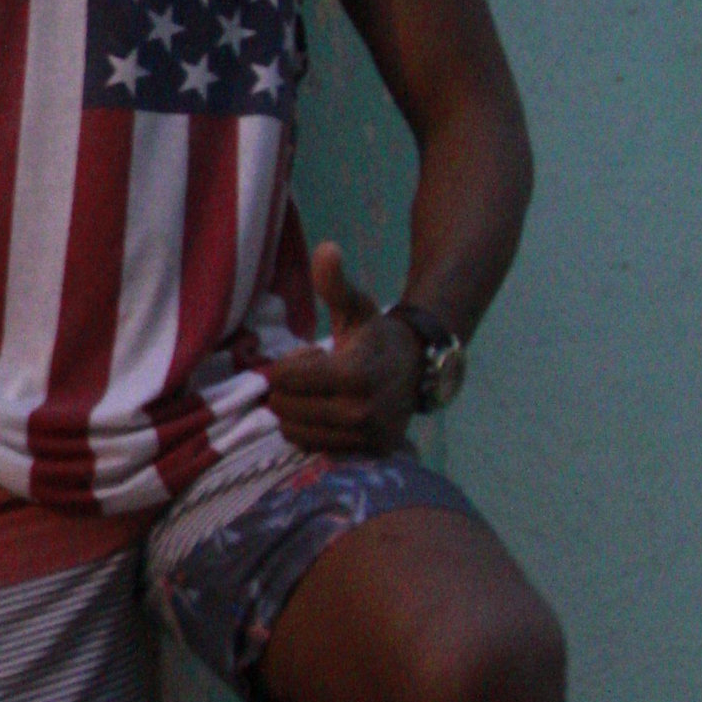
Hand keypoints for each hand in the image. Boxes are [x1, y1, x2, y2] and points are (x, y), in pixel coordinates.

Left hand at [265, 243, 421, 457]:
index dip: (290, 365)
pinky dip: (309, 430)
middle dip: (290, 388)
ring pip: (293, 432)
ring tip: (322, 394)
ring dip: (297, 411)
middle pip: (284, 408)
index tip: (312, 355)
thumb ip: (335, 283)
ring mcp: (364, 438)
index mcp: (353, 375)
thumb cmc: (376, 335)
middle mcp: (359, 413)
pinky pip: (312, 447)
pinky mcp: (366, 453)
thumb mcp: (355, 306)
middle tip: (316, 376)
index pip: (283, 379)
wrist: (418, 367)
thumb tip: (327, 248)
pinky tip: (327, 411)